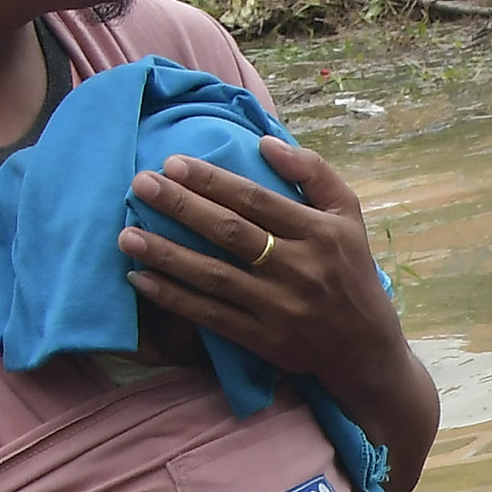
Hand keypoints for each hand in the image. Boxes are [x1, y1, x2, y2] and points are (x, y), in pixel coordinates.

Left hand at [123, 139, 401, 392]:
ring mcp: (279, 307)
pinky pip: (210, 316)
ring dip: (167, 254)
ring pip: (214, 276)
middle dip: (181, 207)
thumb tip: (265, 142)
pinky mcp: (263, 339)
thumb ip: (314, 173)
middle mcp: (300, 269)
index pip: (258, 201)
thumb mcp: (349, 216)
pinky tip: (141, 279)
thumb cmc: (351, 271)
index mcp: (321, 233)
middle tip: (141, 184)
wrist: (365, 349)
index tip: (173, 163)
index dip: (213, 181)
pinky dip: (173, 297)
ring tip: (127, 234)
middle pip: (231, 232)